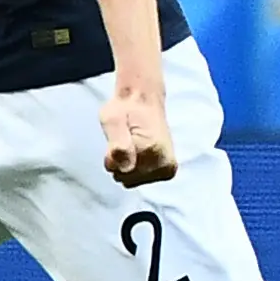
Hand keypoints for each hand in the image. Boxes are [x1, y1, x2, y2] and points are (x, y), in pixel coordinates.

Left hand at [98, 73, 177, 187]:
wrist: (143, 99)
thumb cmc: (125, 108)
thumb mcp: (112, 120)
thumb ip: (117, 144)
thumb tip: (125, 168)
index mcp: (153, 150)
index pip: (120, 171)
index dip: (113, 156)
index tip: (120, 136)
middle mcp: (165, 163)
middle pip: (126, 179)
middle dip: (120, 162)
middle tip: (125, 139)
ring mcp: (168, 169)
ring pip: (131, 181)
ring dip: (126, 164)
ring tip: (132, 143)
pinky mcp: (168, 172)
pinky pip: (138, 180)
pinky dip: (134, 168)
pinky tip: (137, 151)